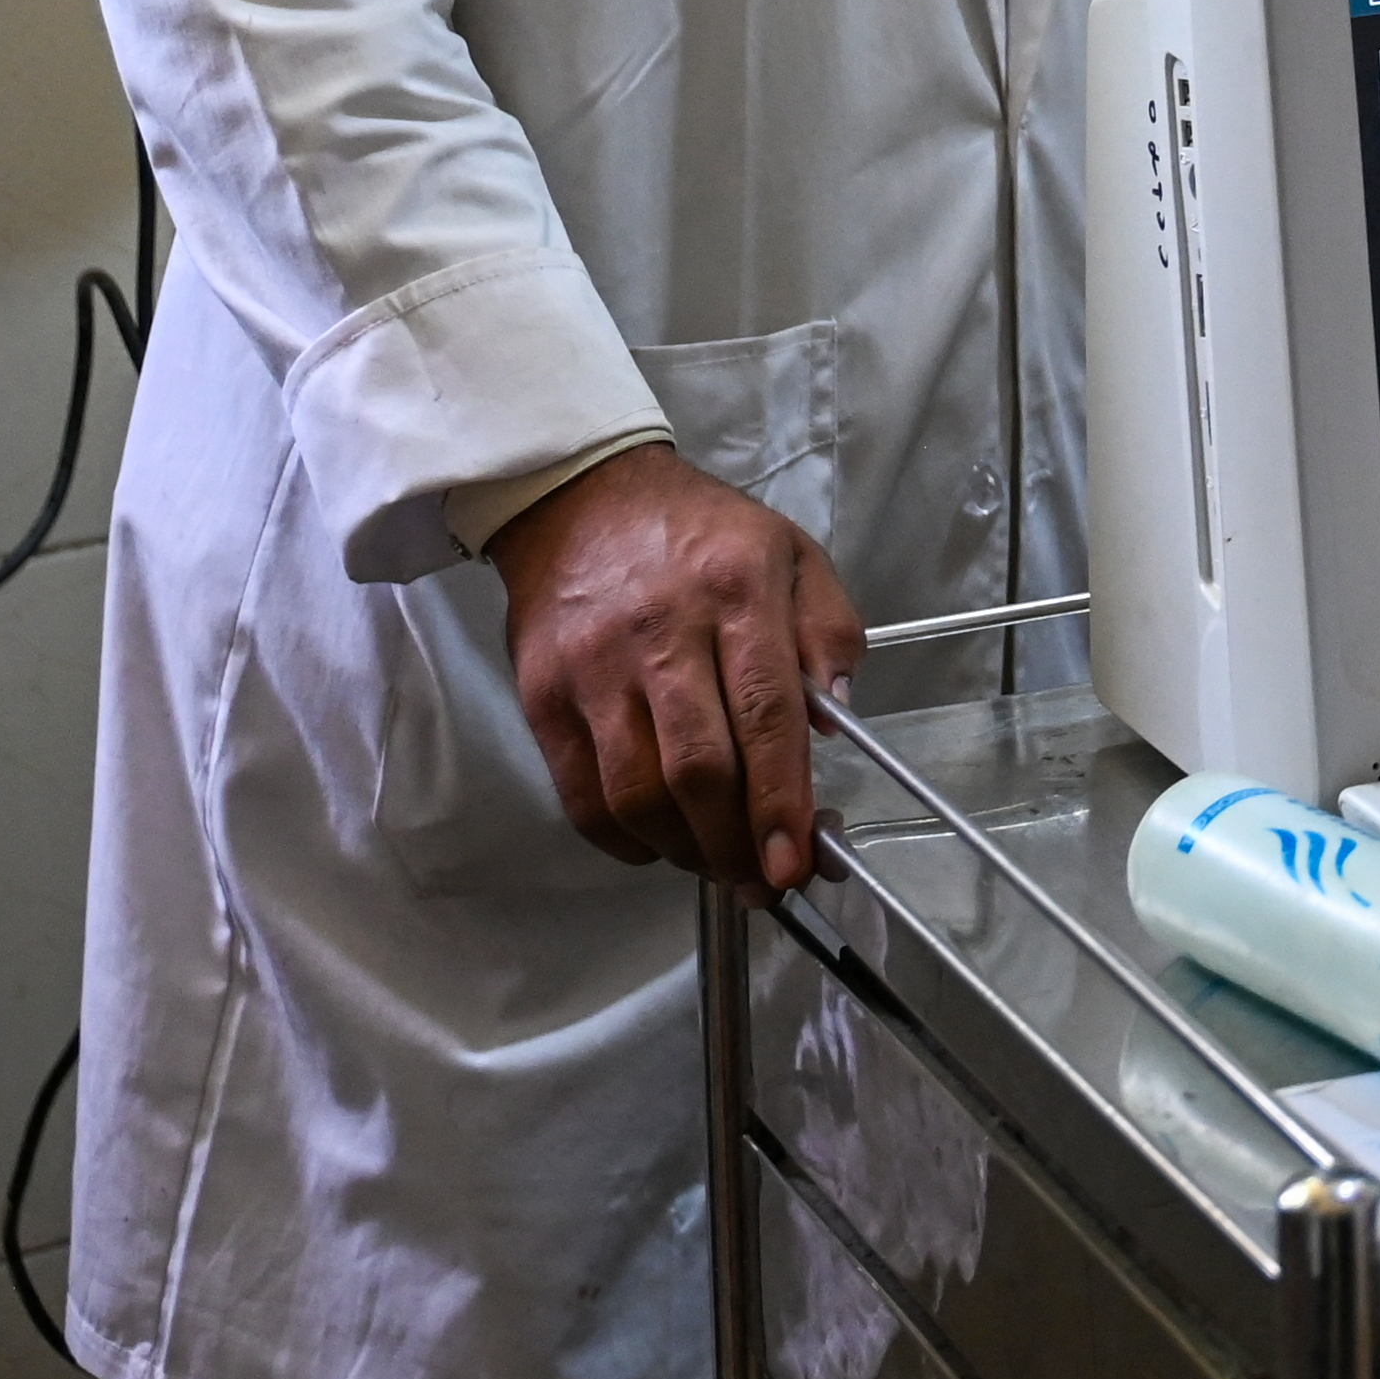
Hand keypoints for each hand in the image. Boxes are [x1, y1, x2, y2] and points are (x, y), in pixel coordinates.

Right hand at [486, 444, 864, 892]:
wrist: (579, 497)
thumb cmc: (700, 535)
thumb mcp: (792, 553)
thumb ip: (827, 632)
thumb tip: (835, 719)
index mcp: (737, 590)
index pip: (764, 713)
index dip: (780, 799)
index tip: (796, 860)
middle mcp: (661, 632)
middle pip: (697, 768)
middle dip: (735, 843)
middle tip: (763, 881)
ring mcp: (593, 668)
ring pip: (636, 793)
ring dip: (684, 850)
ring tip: (717, 862)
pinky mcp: (543, 696)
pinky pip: (582, 796)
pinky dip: (624, 840)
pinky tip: (659, 842)